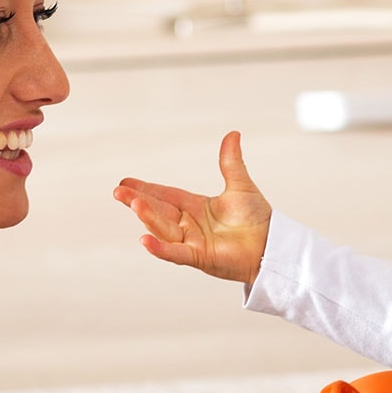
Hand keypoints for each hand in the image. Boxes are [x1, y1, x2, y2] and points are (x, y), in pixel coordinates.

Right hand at [112, 131, 272, 283]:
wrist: (272, 244)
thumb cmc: (257, 219)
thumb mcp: (240, 185)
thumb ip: (231, 162)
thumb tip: (233, 134)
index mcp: (194, 207)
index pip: (165, 195)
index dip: (146, 189)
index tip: (124, 182)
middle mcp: (189, 225)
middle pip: (159, 211)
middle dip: (138, 201)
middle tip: (119, 192)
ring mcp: (192, 242)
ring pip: (164, 229)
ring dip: (148, 217)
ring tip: (133, 204)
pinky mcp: (199, 258)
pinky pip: (175, 253)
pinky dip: (160, 248)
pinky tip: (144, 240)